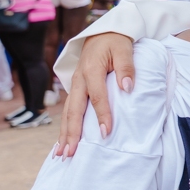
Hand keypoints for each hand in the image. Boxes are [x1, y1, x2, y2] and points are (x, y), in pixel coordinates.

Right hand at [55, 32, 135, 156]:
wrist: (102, 34)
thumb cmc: (115, 42)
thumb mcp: (124, 49)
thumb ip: (126, 67)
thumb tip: (127, 87)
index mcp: (91, 70)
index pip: (97, 97)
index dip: (102, 115)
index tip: (106, 133)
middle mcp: (78, 80)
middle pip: (74, 110)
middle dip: (72, 133)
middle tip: (70, 153)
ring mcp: (75, 86)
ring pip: (67, 113)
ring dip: (64, 134)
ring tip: (62, 155)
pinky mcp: (76, 90)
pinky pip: (69, 111)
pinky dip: (65, 127)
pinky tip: (64, 142)